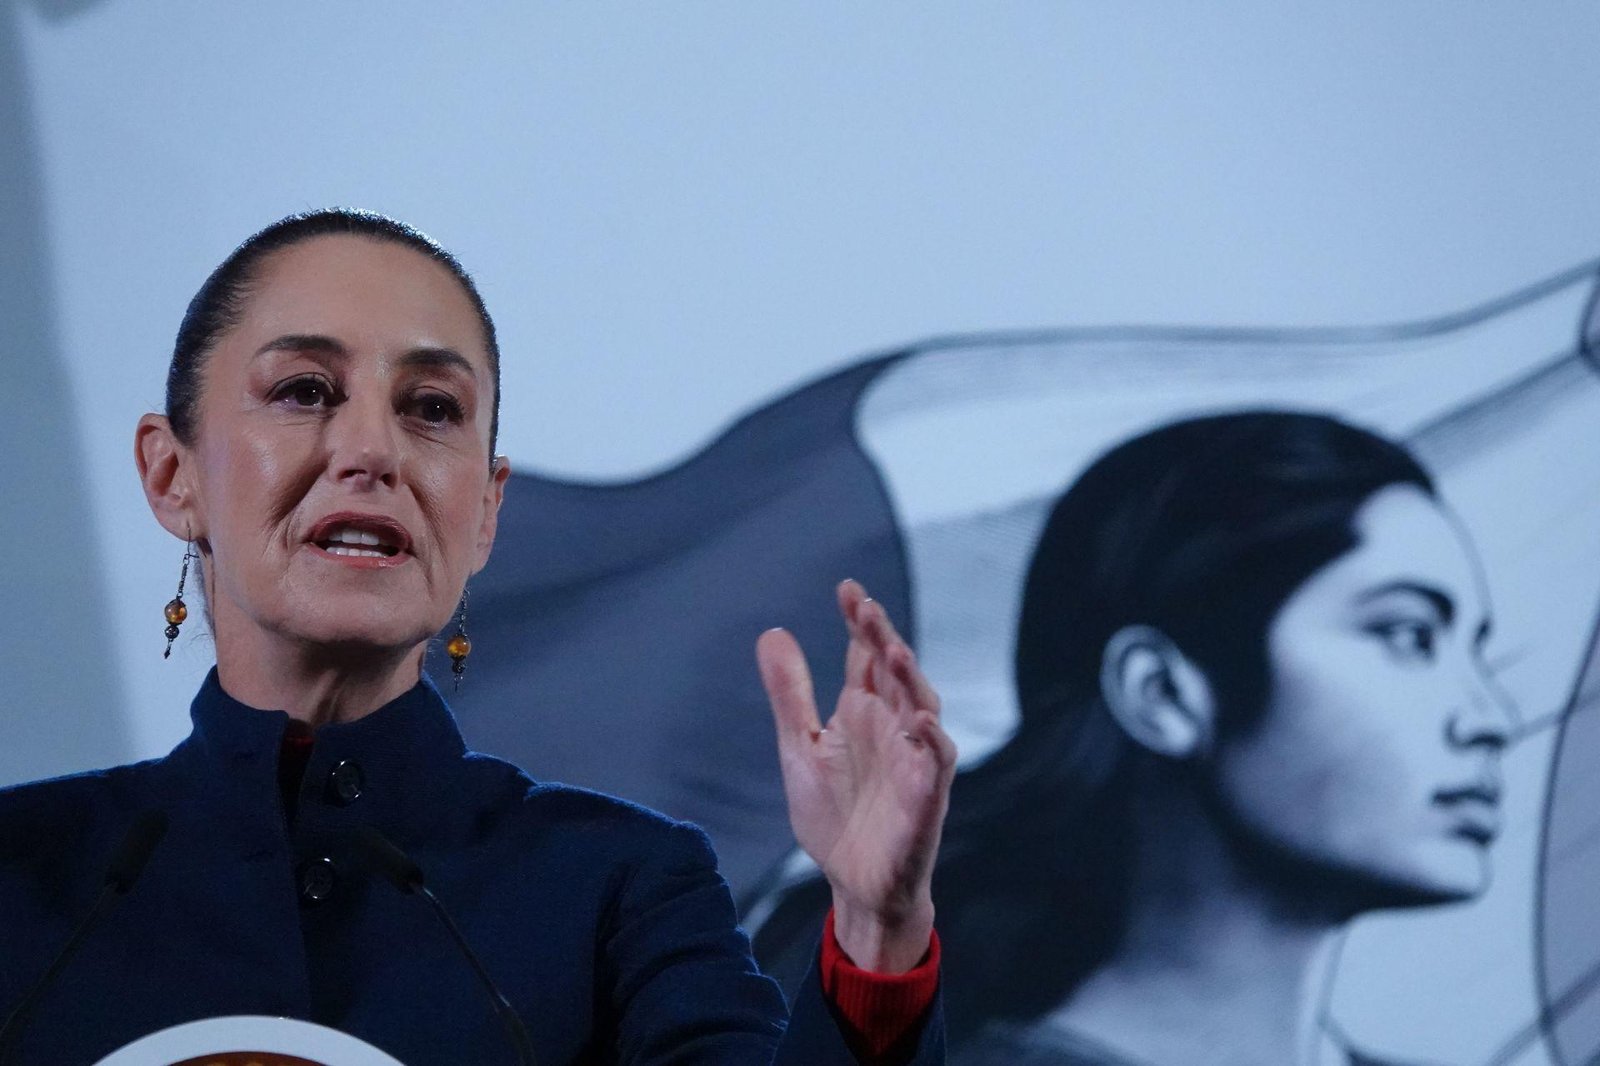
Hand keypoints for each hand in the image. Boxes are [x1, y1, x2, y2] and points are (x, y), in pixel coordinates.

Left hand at [757, 579, 956, 972]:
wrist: (853, 884)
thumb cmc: (834, 815)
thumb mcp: (800, 747)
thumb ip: (790, 694)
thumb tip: (773, 632)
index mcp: (863, 711)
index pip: (864, 656)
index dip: (859, 623)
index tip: (847, 588)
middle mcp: (893, 726)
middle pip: (893, 671)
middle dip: (882, 638)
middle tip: (865, 607)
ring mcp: (913, 758)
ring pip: (921, 705)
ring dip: (909, 678)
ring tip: (891, 650)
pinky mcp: (927, 795)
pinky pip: (937, 760)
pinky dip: (932, 739)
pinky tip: (918, 719)